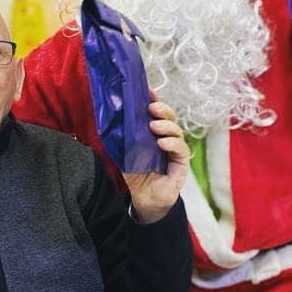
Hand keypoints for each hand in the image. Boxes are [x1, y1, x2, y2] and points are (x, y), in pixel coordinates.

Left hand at [122, 100, 189, 223]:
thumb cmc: (135, 174)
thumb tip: (109, 121)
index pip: (156, 113)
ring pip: (176, 130)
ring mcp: (175, 149)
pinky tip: (162, 143)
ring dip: (166, 126)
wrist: (144, 199)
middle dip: (162, 110)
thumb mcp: (123, 153)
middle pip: (170, 117)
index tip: (147, 91)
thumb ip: (120, 139)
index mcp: (153, 132)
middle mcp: (166, 137)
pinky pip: (181, 149)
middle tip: (152, 108)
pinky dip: (172, 143)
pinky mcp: (181, 163)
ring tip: (154, 126)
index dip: (153, 100)